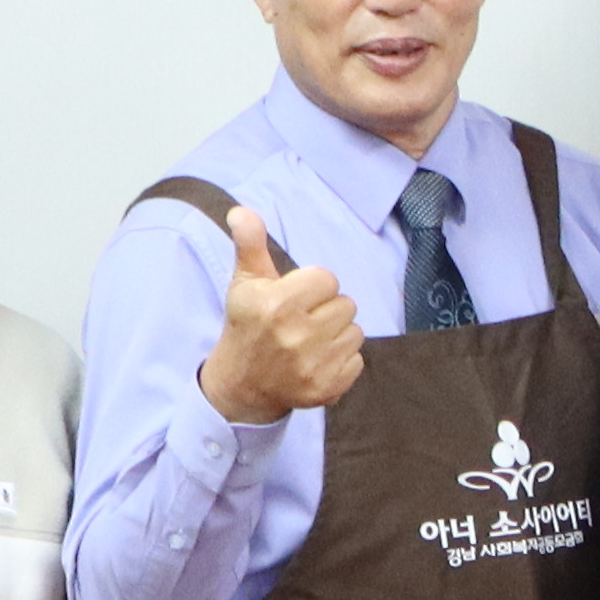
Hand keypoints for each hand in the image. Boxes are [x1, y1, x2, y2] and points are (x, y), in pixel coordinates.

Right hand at [198, 207, 365, 425]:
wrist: (241, 385)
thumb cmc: (248, 325)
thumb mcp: (245, 283)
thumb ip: (250, 244)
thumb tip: (241, 211)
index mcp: (277, 305)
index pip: (328, 279)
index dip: (313, 286)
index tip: (294, 299)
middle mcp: (296, 336)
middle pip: (346, 304)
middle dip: (326, 309)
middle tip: (301, 321)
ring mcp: (313, 365)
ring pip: (355, 332)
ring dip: (337, 334)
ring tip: (309, 341)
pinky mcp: (327, 388)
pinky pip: (358, 360)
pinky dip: (342, 360)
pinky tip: (316, 361)